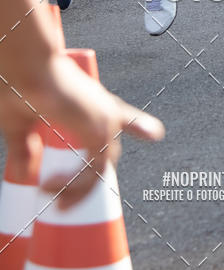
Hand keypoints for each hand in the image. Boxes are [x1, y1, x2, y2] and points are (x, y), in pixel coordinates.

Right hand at [1, 53, 163, 209]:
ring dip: (76, 188)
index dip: (138, 126)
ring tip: (51, 195)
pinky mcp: (100, 131)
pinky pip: (95, 172)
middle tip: (66, 200)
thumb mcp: (22, 123)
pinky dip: (75, 186)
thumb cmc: (22, 87)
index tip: (155, 134)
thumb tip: (24, 174)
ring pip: (100, 167)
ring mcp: (106, 120)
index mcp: (91, 102)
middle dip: (88, 179)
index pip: (123, 116)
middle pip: (109, 150)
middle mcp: (104, 109)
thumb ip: (25, 149)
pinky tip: (54, 191)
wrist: (26, 69)